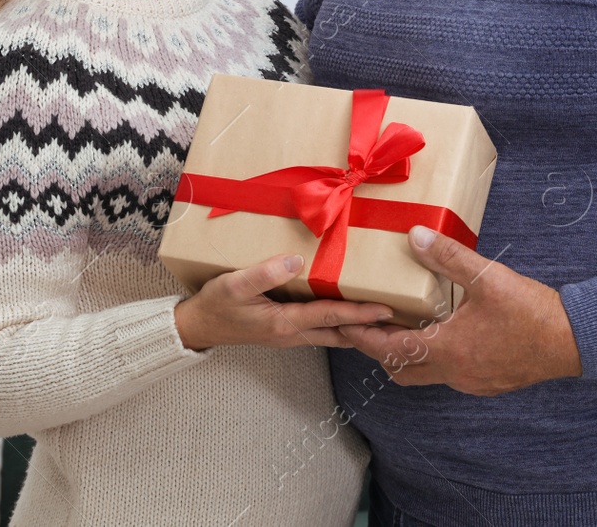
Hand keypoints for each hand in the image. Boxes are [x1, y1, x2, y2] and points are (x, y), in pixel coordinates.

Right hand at [172, 253, 394, 350]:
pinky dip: (340, 323)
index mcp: (284, 323)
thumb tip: (296, 261)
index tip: (387, 309)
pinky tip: (349, 312)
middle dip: (368, 328)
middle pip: (340, 333)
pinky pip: (321, 329)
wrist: (198, 327)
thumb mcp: (234, 285)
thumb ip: (264, 273)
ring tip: (383, 317)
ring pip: (333, 334)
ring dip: (357, 327)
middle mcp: (293, 333)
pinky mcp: (286, 329)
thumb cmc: (215, 305)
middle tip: (398, 321)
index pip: (330, 317)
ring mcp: (291, 335)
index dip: (359, 313)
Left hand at [337, 226, 582, 394]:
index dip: (362, 336)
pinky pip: (448, 375)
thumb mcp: (487, 277)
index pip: (389, 349)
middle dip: (377, 349)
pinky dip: (433, 358)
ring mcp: (471, 382)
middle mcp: (454, 373)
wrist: (574, 341)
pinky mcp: (487, 382)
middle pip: (400, 369)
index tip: (343, 325)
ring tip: (400, 326)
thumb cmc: (532, 311)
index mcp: (447, 349)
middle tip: (365, 326)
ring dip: (407, 354)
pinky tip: (442, 334)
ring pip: (424, 375)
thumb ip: (448, 256)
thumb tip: (415, 235)